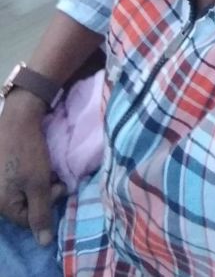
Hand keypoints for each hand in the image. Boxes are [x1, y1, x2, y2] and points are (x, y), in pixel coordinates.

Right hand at [0, 89, 64, 245]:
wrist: (18, 118)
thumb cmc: (28, 152)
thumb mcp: (38, 184)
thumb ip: (40, 213)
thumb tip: (43, 243)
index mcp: (1, 203)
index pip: (28, 219)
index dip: (48, 205)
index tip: (60, 187)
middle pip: (24, 205)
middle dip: (43, 194)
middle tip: (55, 178)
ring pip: (22, 191)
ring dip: (38, 183)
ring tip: (47, 169)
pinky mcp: (2, 167)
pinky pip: (17, 179)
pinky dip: (30, 174)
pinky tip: (37, 163)